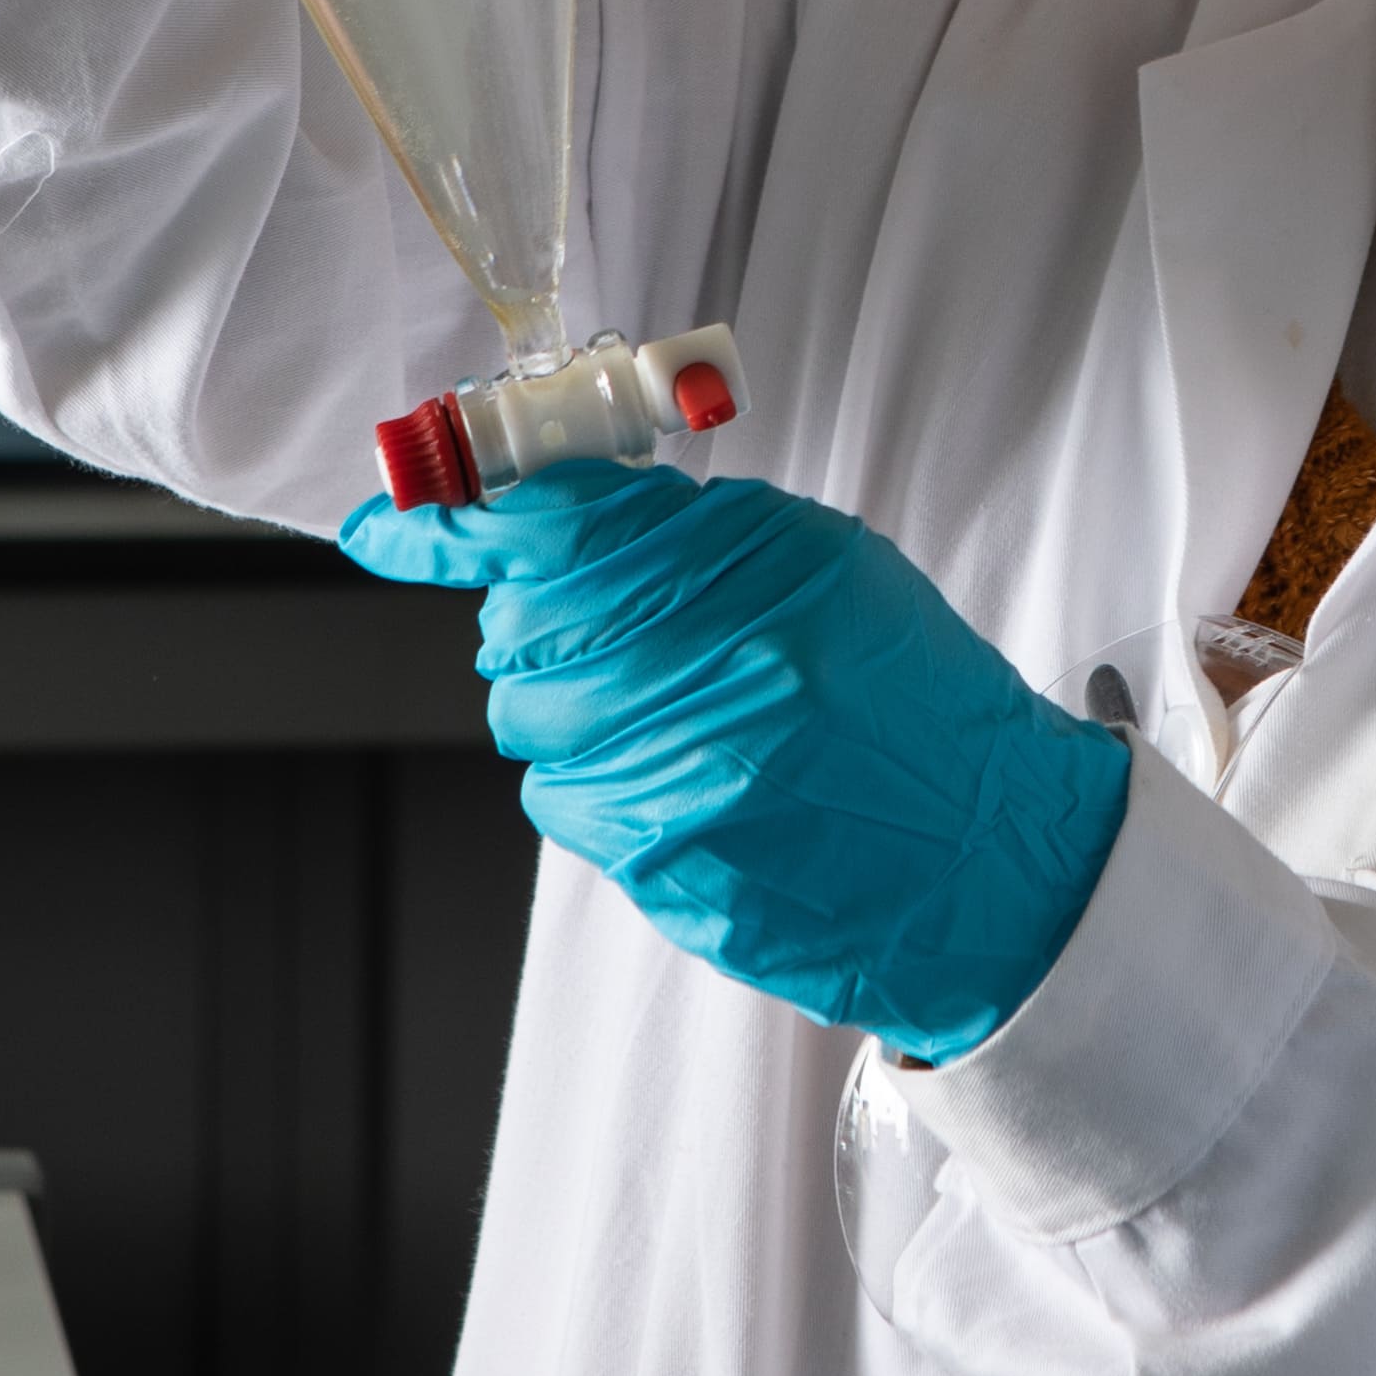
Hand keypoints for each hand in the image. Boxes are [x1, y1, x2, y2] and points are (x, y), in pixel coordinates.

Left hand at [340, 458, 1127, 1061]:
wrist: (989, 868)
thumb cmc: (920, 712)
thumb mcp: (831, 571)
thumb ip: (696, 533)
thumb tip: (559, 507)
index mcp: (754, 587)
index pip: (553, 531)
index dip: (449, 523)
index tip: (385, 523)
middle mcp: (708, 683)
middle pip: (522, 624)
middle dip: (534, 608)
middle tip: (593, 612)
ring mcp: (677, 783)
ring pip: (525, 713)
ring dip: (563, 695)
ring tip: (659, 699)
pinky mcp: (661, 864)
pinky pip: (558, 794)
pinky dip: (587, 770)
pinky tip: (668, 766)